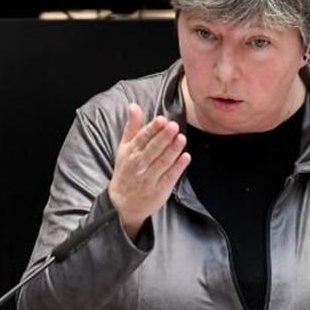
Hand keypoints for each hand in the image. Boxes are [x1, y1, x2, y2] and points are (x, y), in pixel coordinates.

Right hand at [108, 103, 190, 238]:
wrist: (122, 203)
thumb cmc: (126, 171)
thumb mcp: (124, 148)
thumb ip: (132, 127)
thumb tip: (134, 106)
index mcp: (131, 153)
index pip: (142, 138)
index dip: (152, 129)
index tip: (162, 119)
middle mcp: (139, 165)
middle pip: (153, 149)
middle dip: (163, 138)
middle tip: (174, 126)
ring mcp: (149, 179)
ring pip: (162, 162)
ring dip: (173, 150)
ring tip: (182, 138)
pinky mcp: (159, 190)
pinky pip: (170, 177)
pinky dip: (178, 167)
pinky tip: (186, 157)